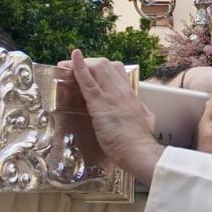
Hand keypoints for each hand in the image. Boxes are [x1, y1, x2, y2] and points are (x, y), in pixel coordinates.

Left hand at [55, 51, 160, 182]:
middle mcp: (121, 90)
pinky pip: (88, 82)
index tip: (90, 70)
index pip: (116, 70)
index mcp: (130, 94)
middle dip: (86, 63)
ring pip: (96, 68)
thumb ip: (142, 111)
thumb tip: (141, 108)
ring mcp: (111, 95)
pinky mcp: (100, 104)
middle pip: (104, 65)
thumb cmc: (139, 141)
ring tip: (65, 66)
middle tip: (71, 68)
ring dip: (79, 64)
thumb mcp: (146, 120)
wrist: (138, 151)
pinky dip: (79, 68)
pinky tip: (71, 60)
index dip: (100, 67)